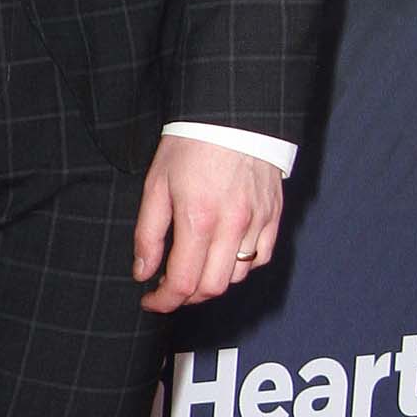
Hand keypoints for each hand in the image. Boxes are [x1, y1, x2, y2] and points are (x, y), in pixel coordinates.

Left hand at [132, 140, 281, 313]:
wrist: (232, 115)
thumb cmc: (190, 145)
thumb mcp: (156, 185)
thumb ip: (148, 234)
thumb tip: (142, 271)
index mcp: (198, 219)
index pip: (183, 282)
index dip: (164, 301)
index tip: (150, 301)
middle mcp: (232, 226)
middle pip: (212, 287)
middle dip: (186, 296)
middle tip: (169, 287)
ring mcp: (257, 222)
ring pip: (237, 276)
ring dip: (212, 281)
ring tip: (194, 267)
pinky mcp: (273, 215)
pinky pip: (261, 257)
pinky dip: (241, 266)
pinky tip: (223, 255)